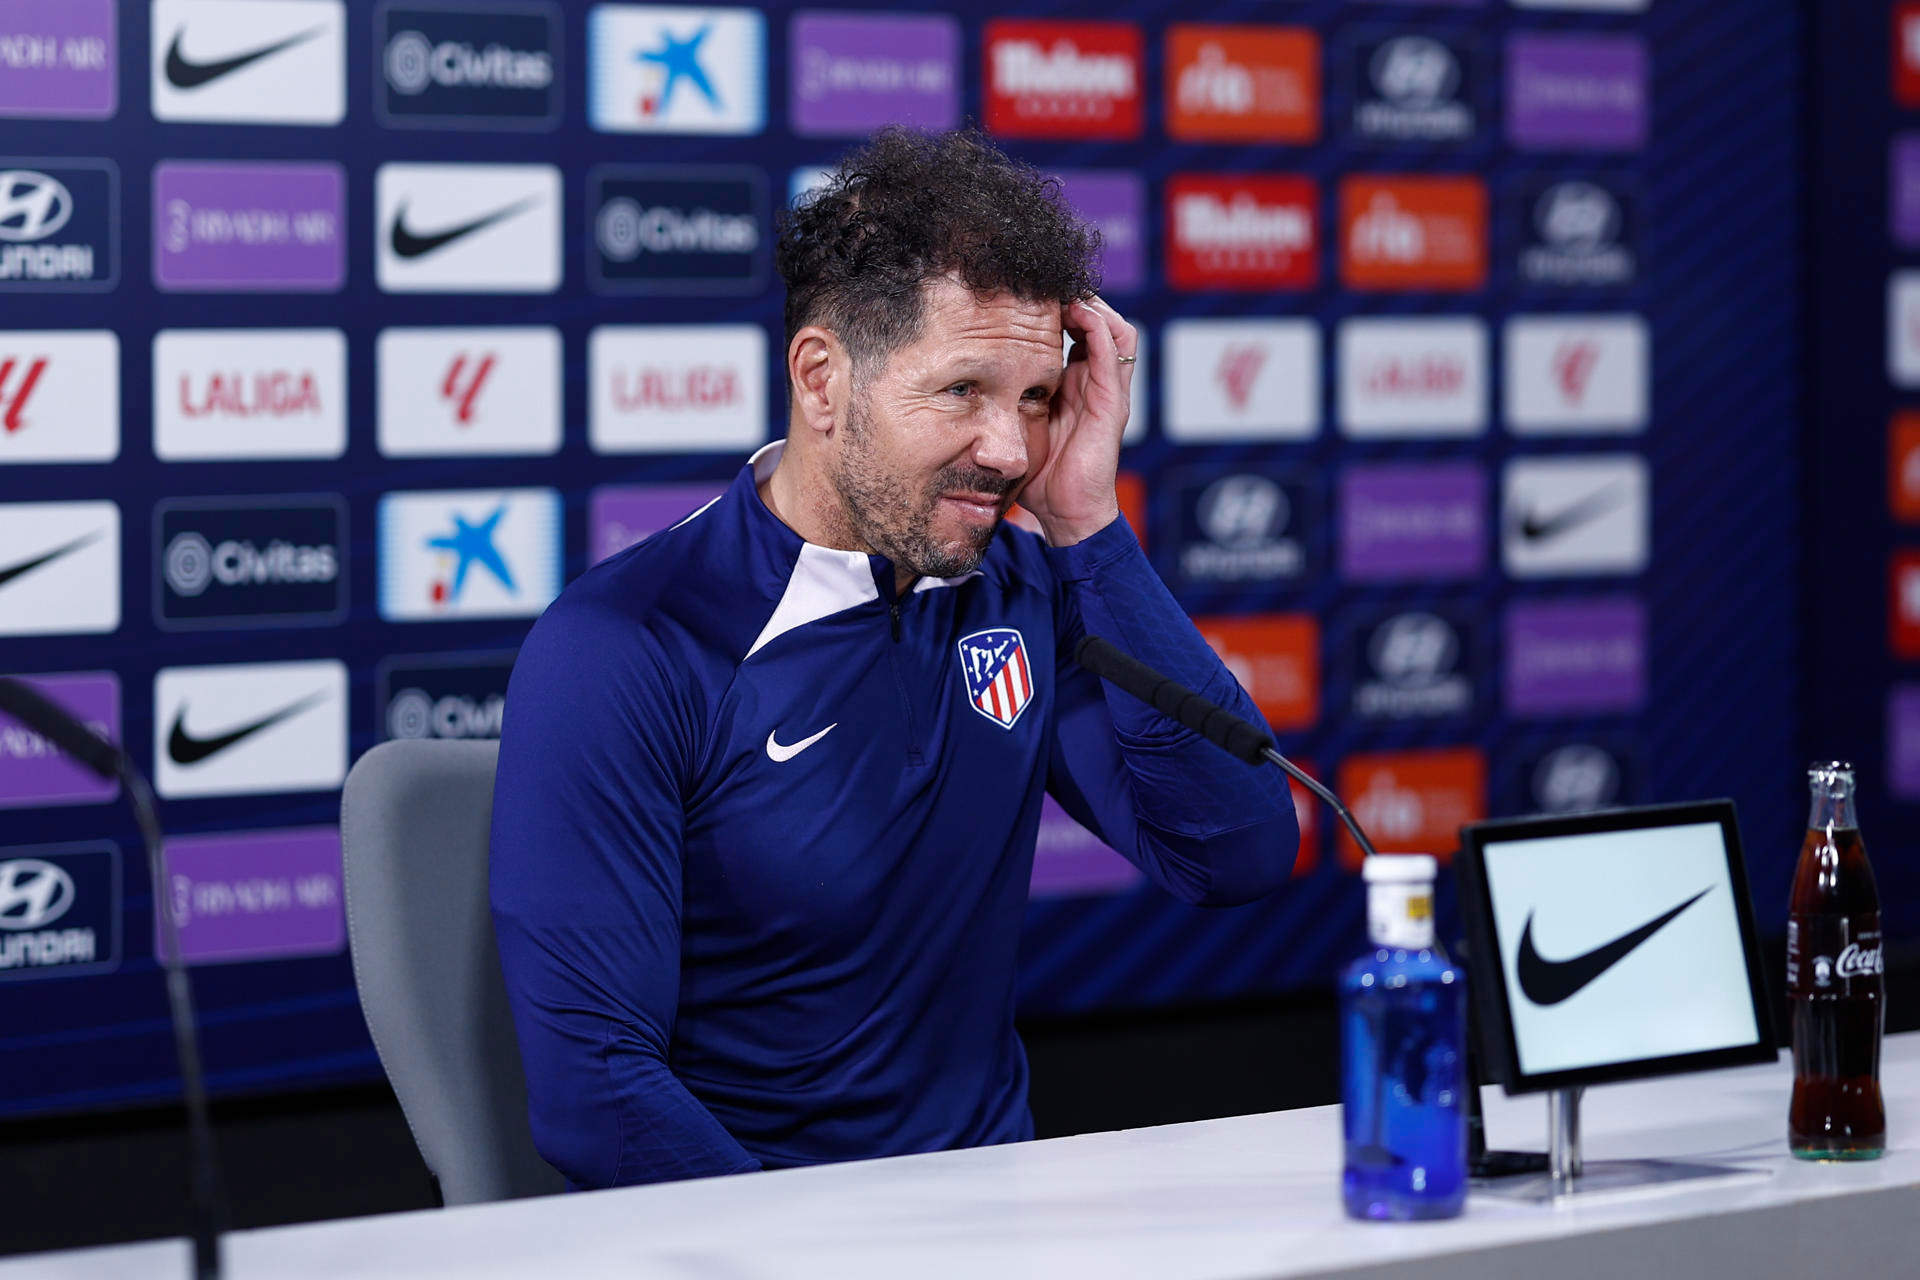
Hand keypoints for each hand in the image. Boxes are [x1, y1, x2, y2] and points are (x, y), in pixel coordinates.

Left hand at [1018, 295, 1136, 546]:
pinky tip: (1078, 311)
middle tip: (1045, 282)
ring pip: (1115, 329)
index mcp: (1072, 385)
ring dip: (1093, 304)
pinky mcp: (1113, 404)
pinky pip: (1115, 354)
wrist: (1064, 516)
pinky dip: (1100, 327)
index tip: (1024, 291)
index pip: (1074, 330)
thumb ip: (1001, 401)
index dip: (1056, 307)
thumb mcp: (1013, 426)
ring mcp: (1107, 392)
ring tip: (1065, 290)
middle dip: (1076, 296)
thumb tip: (958, 380)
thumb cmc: (1038, 477)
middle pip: (1098, 321)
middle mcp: (1094, 382)